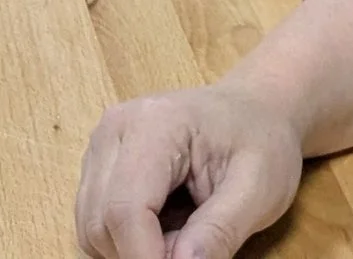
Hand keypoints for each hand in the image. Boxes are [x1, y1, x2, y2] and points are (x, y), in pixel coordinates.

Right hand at [75, 83, 304, 258]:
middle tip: (193, 252)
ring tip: (181, 238)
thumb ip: (220, 232)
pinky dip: (125, 240)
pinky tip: (164, 229)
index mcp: (155, 124)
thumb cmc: (261, 142)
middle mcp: (115, 129)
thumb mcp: (258, 191)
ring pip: (91, 226)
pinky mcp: (100, 163)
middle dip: (142, 254)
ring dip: (131, 250)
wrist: (254, 109)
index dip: (146, 257)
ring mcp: (102, 145)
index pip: (126, 208)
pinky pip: (95, 220)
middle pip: (100, 221)